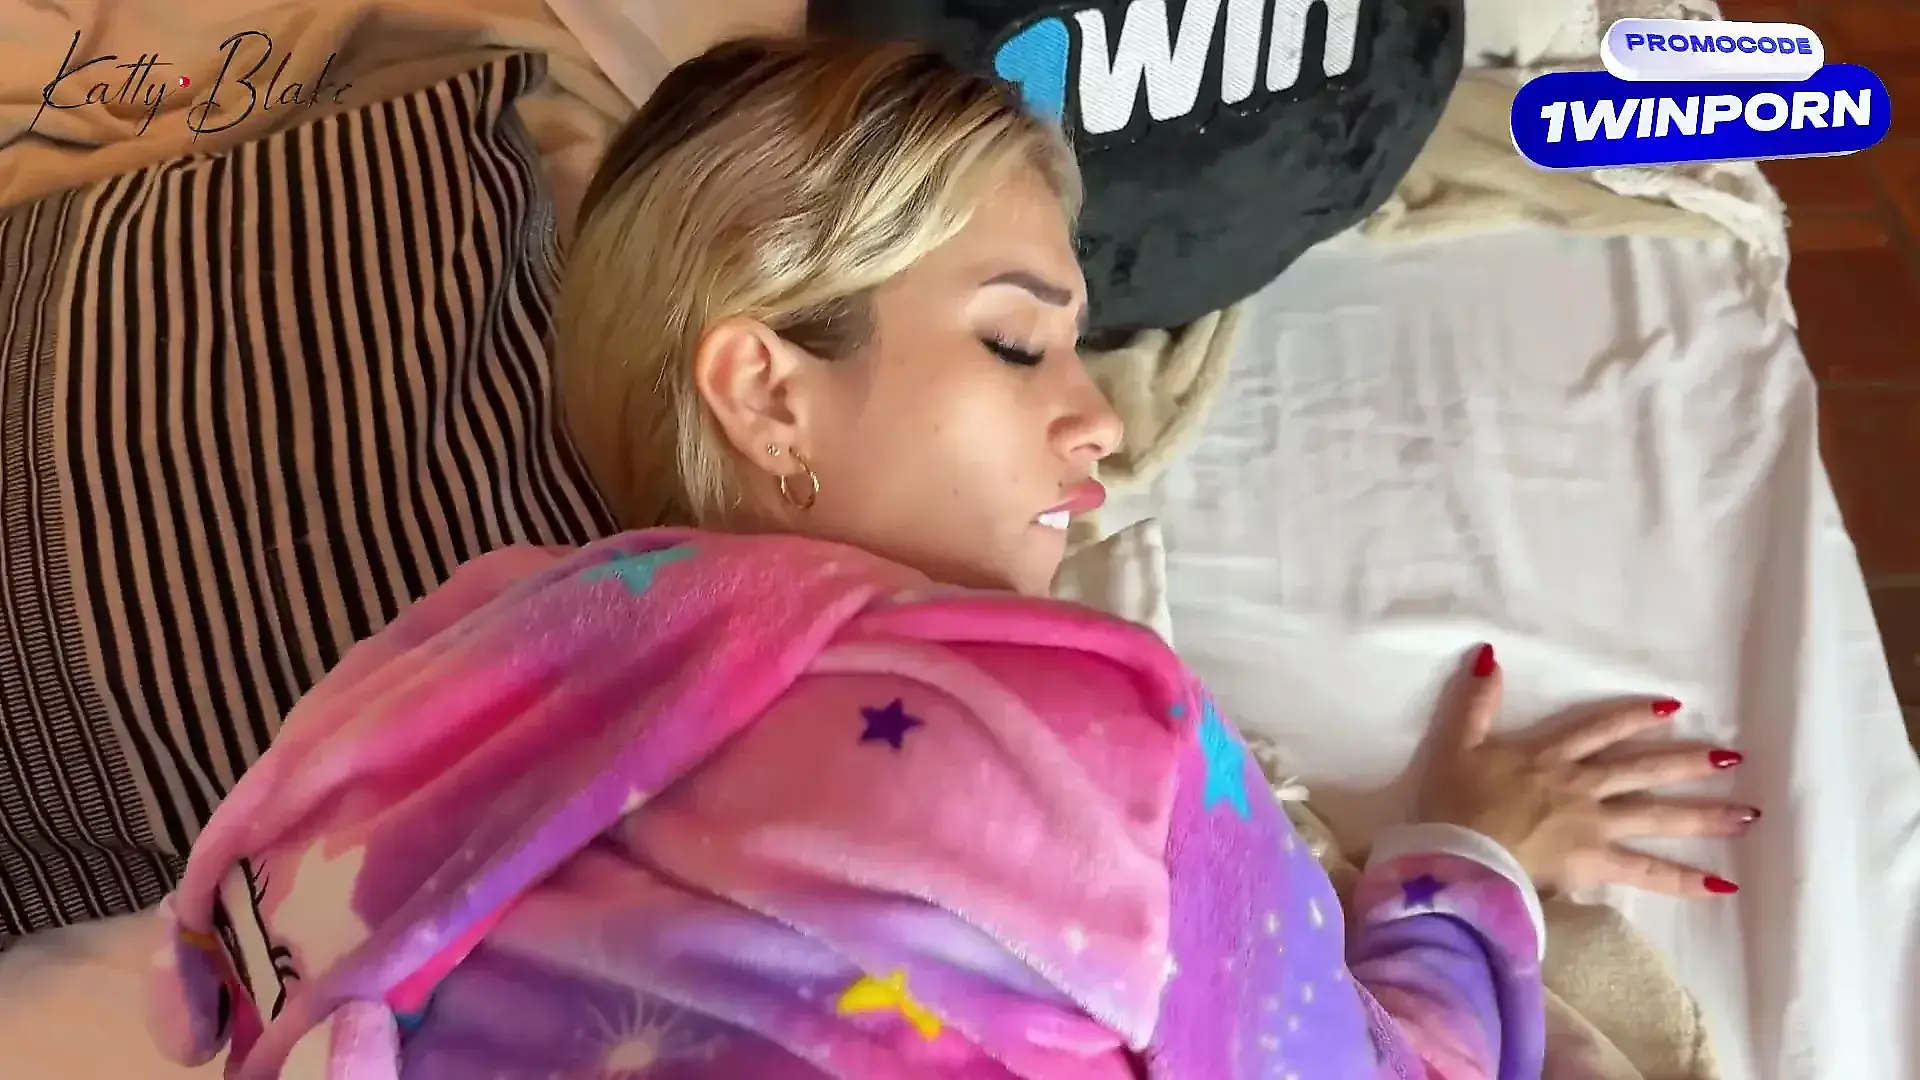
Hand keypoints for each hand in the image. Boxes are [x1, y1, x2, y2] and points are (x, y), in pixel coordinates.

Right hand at [1416, 644, 1757, 897]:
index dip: (1634, 717)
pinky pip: (1646, 873)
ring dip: (1703, 814)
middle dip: (1688, 762)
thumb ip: (1476, 703)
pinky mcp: (1595, 861)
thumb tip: (1489, 656)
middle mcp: (1581, 786)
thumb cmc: (1454, 803)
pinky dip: (1683, 880)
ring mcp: (1593, 824)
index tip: (1674, 708)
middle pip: (1643, 769)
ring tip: (1747, 815)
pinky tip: (1722, 886)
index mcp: (1549, 757)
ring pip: (1656, 815)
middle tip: (1734, 758)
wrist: (1460, 852)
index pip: (1600, 730)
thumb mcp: (1456, 745)